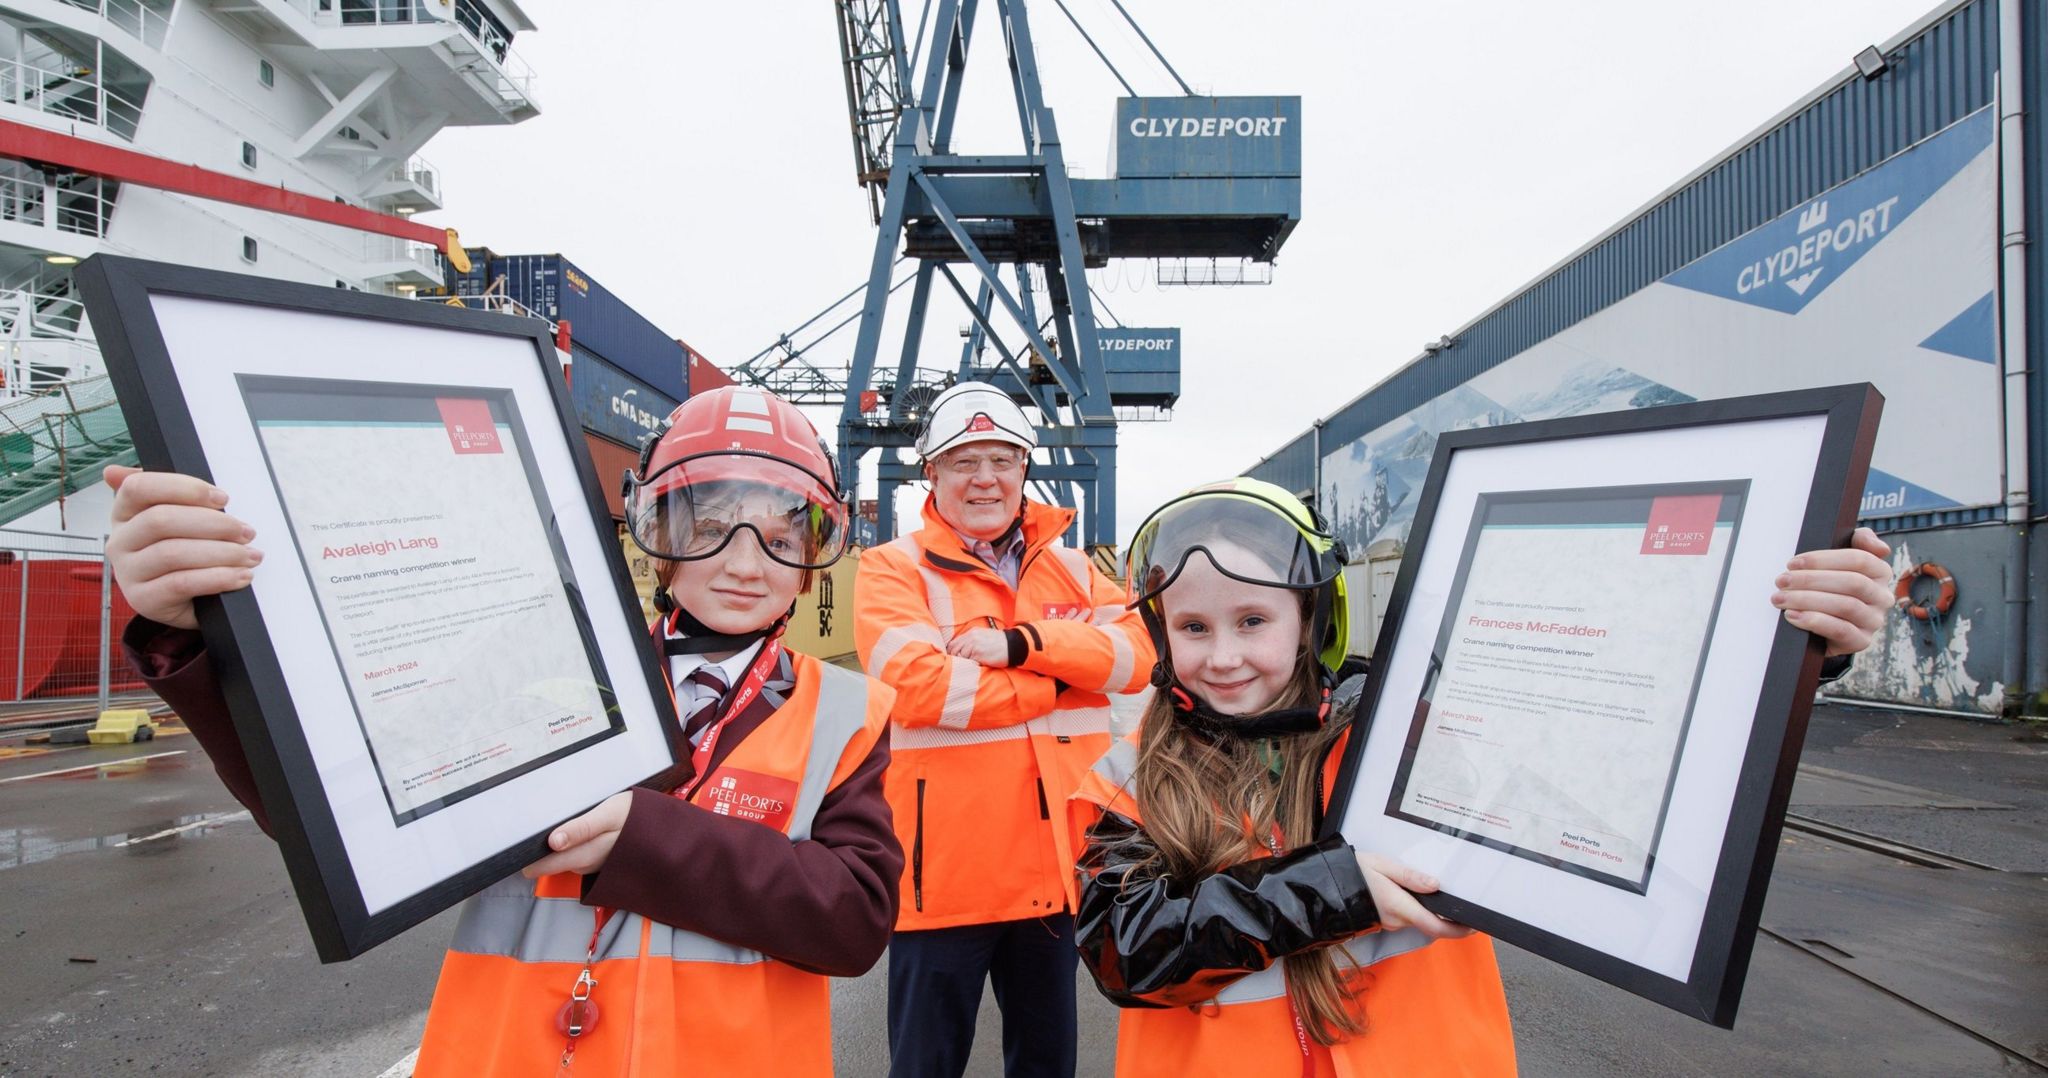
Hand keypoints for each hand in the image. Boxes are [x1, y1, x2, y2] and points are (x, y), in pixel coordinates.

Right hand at [104, 464, 261, 629]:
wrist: (187, 601)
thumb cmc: (185, 551)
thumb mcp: (179, 520)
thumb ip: (167, 494)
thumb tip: (113, 471)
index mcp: (124, 513)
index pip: (139, 487)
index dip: (183, 488)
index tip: (222, 498)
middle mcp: (119, 541)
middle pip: (160, 520)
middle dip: (213, 524)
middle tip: (247, 532)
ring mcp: (128, 572)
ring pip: (172, 553)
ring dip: (221, 553)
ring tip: (251, 556)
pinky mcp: (143, 600)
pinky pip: (181, 584)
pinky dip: (217, 578)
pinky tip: (241, 575)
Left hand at [523, 791, 631, 877]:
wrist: (666, 828)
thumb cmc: (638, 815)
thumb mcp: (610, 814)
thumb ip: (581, 828)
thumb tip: (553, 841)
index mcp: (586, 854)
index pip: (546, 864)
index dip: (529, 858)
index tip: (517, 849)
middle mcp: (588, 864)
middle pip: (553, 864)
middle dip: (540, 854)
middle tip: (526, 838)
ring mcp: (596, 865)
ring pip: (566, 860)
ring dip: (555, 851)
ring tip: (546, 833)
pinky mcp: (602, 862)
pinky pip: (578, 858)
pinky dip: (571, 849)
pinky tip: (571, 836)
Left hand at [946, 627, 1011, 666]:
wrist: (1013, 646)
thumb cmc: (1000, 644)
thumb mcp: (984, 637)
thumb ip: (972, 641)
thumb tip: (962, 651)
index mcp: (972, 632)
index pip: (954, 643)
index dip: (952, 652)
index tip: (955, 659)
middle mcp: (971, 637)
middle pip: (954, 649)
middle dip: (955, 658)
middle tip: (959, 665)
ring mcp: (973, 645)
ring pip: (959, 656)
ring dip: (962, 662)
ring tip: (968, 666)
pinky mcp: (978, 654)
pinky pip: (967, 662)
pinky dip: (969, 666)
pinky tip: (975, 666)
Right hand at [1357, 852, 1471, 939]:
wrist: (1327, 882)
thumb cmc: (1354, 871)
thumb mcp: (1382, 865)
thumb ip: (1410, 876)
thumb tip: (1436, 885)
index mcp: (1399, 906)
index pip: (1436, 927)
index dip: (1458, 931)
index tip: (1474, 926)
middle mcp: (1397, 919)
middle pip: (1431, 925)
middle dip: (1447, 919)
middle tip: (1462, 907)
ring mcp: (1390, 922)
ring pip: (1419, 920)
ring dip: (1430, 912)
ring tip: (1438, 893)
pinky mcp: (1385, 920)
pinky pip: (1407, 917)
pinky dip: (1417, 910)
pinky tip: (1415, 895)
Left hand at [1775, 527, 1892, 656]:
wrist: (1823, 627)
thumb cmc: (1829, 586)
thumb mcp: (1839, 561)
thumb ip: (1859, 541)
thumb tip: (1879, 547)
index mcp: (1880, 572)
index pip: (1859, 559)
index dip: (1823, 559)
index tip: (1792, 563)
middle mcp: (1882, 596)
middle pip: (1852, 582)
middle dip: (1811, 580)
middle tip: (1781, 581)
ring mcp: (1873, 620)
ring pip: (1846, 606)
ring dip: (1808, 600)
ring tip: (1780, 599)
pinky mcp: (1861, 641)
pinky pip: (1841, 630)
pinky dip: (1814, 621)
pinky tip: (1792, 616)